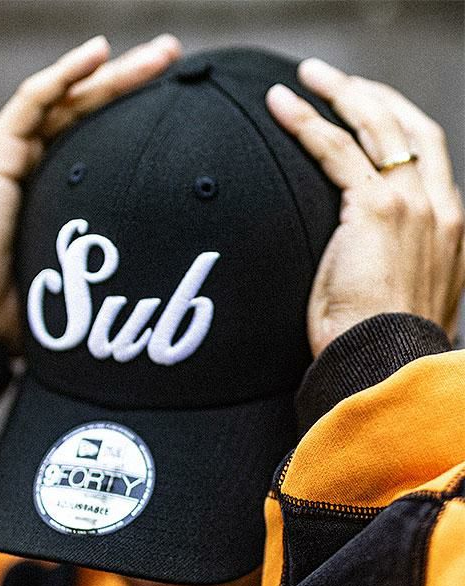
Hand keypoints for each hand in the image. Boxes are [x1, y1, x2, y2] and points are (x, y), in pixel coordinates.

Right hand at [0, 34, 181, 349]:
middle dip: (135, 80)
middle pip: (95, 107)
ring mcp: (19, 150)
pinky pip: (33, 101)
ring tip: (160, 53)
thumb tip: (172, 264)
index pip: (107, 133)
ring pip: (72, 97)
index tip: (187, 102)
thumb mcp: (87, 264)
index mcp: (65, 181)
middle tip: (176, 56)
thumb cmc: (25, 293)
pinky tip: (97, 53)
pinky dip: (64, 74)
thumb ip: (118, 251)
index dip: (141, 112)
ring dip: (113, 70)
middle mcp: (43, 159)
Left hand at [266, 59, 464, 356]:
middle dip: (370, 93)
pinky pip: (336, 150)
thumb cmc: (380, 342)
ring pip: (375, 125)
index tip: (363, 111)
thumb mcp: (396, 292)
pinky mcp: (376, 209)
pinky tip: (281, 104)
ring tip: (306, 75)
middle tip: (331, 77)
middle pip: (407, 125)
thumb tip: (359, 251)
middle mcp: (438, 205)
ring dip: (339, 92)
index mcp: (447, 224)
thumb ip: (390, 257)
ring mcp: (412, 203)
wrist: (383, 368)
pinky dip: (306, 122)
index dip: (393, 123)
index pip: (424, 153)